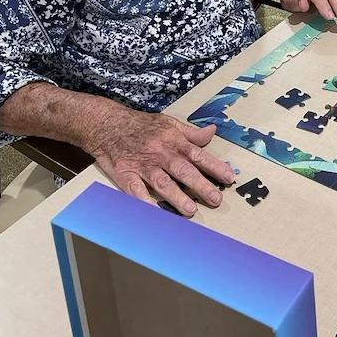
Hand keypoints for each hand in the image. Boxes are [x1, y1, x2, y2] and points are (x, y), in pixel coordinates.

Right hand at [85, 106, 234, 216]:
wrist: (107, 124)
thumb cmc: (140, 125)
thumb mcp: (168, 123)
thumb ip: (190, 132)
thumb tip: (212, 132)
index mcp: (173, 140)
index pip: (198, 154)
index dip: (214, 166)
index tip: (229, 177)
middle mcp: (160, 152)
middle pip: (183, 170)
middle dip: (200, 185)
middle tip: (215, 199)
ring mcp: (142, 164)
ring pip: (162, 182)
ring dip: (177, 197)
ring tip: (190, 210)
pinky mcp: (125, 174)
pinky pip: (136, 190)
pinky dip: (144, 203)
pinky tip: (154, 214)